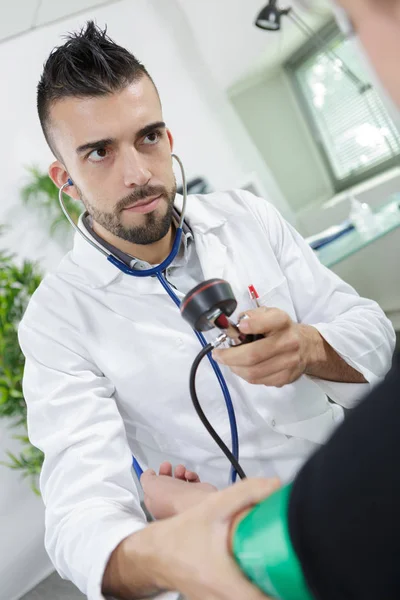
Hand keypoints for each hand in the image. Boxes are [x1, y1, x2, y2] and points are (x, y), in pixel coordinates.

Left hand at [141, 462, 216, 518]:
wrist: (195, 502)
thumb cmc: (170, 496)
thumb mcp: (150, 485)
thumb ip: (146, 478)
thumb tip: (149, 474)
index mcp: (157, 508)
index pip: (151, 494)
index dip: (152, 481)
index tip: (154, 471)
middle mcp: (171, 506)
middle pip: (166, 486)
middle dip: (166, 473)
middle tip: (167, 465)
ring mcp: (185, 501)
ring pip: (180, 483)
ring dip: (179, 472)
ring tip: (180, 469)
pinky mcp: (198, 495)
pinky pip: (193, 483)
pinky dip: (191, 476)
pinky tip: (189, 475)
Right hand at [152, 477, 278, 599]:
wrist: (154, 553)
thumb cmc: (179, 536)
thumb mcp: (212, 508)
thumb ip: (245, 493)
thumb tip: (273, 485)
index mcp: (226, 584)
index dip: (286, 589)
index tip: (297, 574)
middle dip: (280, 586)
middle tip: (289, 566)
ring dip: (267, 589)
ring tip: (278, 568)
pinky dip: (254, 589)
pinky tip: (257, 572)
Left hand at [213, 307, 314, 386]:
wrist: (307, 347)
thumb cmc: (281, 329)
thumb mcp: (269, 314)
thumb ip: (252, 315)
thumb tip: (235, 326)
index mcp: (282, 322)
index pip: (270, 321)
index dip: (254, 324)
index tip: (240, 327)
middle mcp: (288, 342)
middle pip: (254, 355)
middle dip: (230, 356)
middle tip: (218, 355)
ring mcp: (288, 362)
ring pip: (253, 372)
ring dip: (235, 368)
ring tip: (229, 362)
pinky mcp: (286, 378)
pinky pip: (258, 380)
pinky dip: (245, 375)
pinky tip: (242, 368)